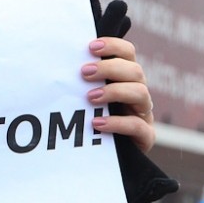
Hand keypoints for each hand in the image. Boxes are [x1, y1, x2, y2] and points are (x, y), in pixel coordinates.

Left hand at [82, 37, 154, 152]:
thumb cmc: (92, 118)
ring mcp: (144, 114)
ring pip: (140, 93)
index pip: (128, 53)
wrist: (107, 156)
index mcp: (126, 77)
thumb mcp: (88, 95)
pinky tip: (97, 123)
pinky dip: (117, 123)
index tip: (91, 47)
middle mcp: (138, 92)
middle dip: (109, 68)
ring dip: (114, 92)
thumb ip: (82, 81)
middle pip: (135, 71)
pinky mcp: (146, 136)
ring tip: (90, 98)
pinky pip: (137, 126)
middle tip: (84, 73)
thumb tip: (57, 63)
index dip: (114, 46)